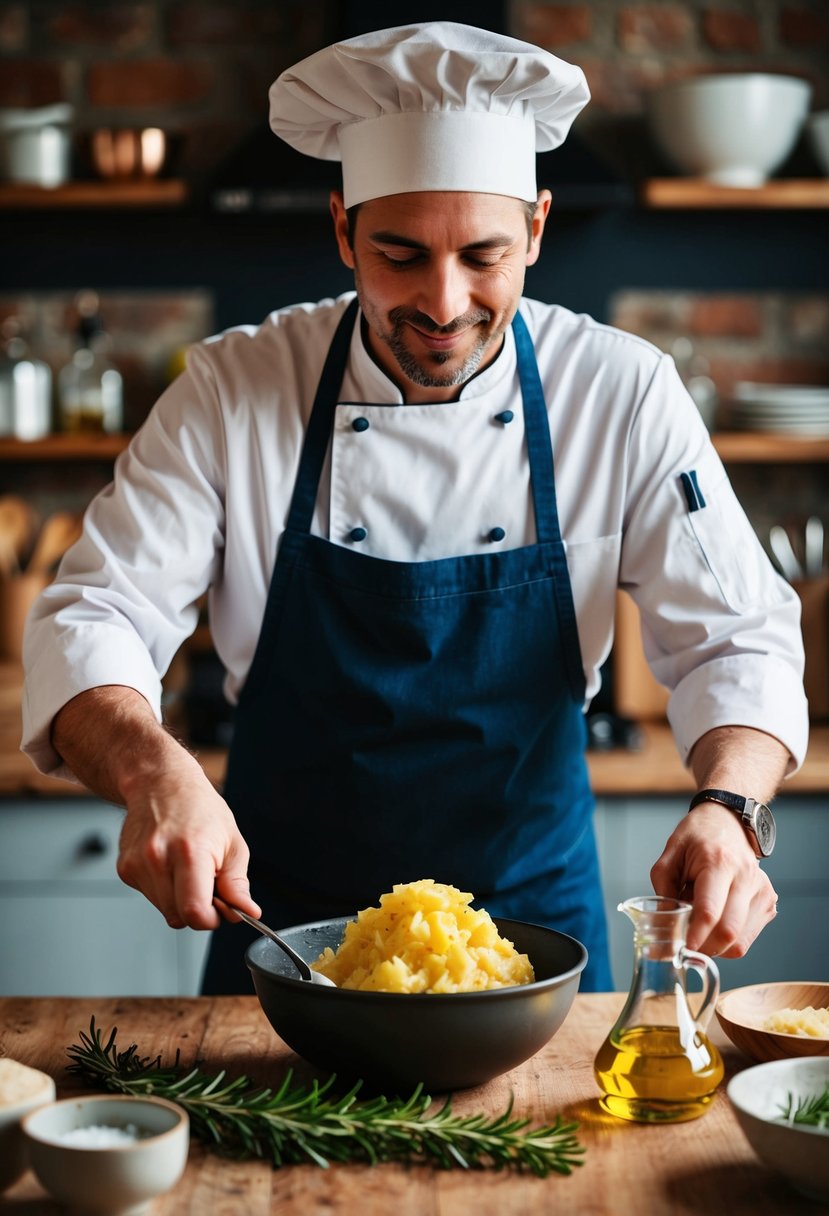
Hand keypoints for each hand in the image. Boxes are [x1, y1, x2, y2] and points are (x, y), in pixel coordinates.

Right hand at [116, 755, 260, 930]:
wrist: (160, 783)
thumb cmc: (199, 809)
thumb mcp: (231, 842)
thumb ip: (237, 883)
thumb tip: (247, 913)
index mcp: (189, 852)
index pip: (195, 912)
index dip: (211, 919)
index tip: (220, 908)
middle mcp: (158, 859)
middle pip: (179, 916)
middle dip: (198, 909)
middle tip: (207, 882)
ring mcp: (137, 865)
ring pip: (164, 910)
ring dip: (180, 899)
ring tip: (187, 868)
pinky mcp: (124, 869)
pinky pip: (151, 897)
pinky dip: (164, 889)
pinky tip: (169, 864)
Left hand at [649, 801, 777, 956]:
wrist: (728, 822)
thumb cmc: (697, 837)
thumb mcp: (670, 855)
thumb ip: (664, 892)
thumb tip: (664, 930)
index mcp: (719, 863)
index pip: (709, 911)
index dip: (694, 936)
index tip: (680, 949)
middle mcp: (746, 877)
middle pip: (728, 932)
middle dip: (703, 947)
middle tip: (685, 946)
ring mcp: (761, 891)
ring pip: (740, 941)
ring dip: (715, 946)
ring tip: (700, 927)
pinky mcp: (768, 902)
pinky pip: (747, 937)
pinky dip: (727, 941)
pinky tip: (715, 924)